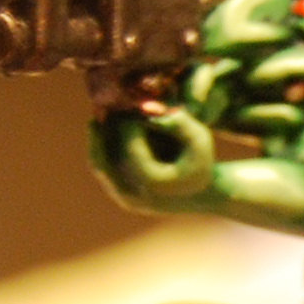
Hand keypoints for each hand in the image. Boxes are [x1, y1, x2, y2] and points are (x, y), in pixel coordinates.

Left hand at [90, 100, 216, 210]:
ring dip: (99, 138)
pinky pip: (103, 171)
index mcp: (151, 182)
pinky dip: (102, 149)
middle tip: (103, 104)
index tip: (128, 103)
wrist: (204, 194)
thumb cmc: (202, 163)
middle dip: (107, 128)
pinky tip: (105, 129)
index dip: (126, 121)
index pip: (129, 144)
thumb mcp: (200, 138)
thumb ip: (178, 120)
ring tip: (102, 114)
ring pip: (99, 162)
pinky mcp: (121, 198)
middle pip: (107, 154)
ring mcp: (125, 200)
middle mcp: (134, 195)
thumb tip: (147, 107)